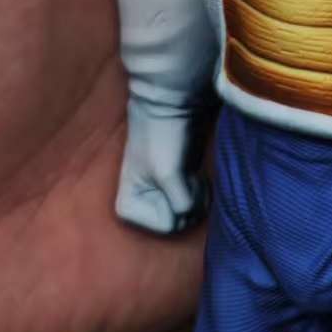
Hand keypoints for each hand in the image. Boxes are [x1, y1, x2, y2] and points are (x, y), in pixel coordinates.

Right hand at [114, 93, 210, 234]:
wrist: (172, 105)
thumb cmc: (162, 137)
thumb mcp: (167, 174)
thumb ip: (180, 204)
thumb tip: (193, 215)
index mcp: (129, 209)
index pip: (168, 226)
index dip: (179, 205)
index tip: (174, 179)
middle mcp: (144, 208)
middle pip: (181, 223)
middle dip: (191, 200)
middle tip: (187, 176)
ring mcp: (162, 198)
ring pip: (191, 215)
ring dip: (199, 195)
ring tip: (192, 173)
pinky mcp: (179, 186)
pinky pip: (197, 203)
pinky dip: (202, 191)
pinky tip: (198, 174)